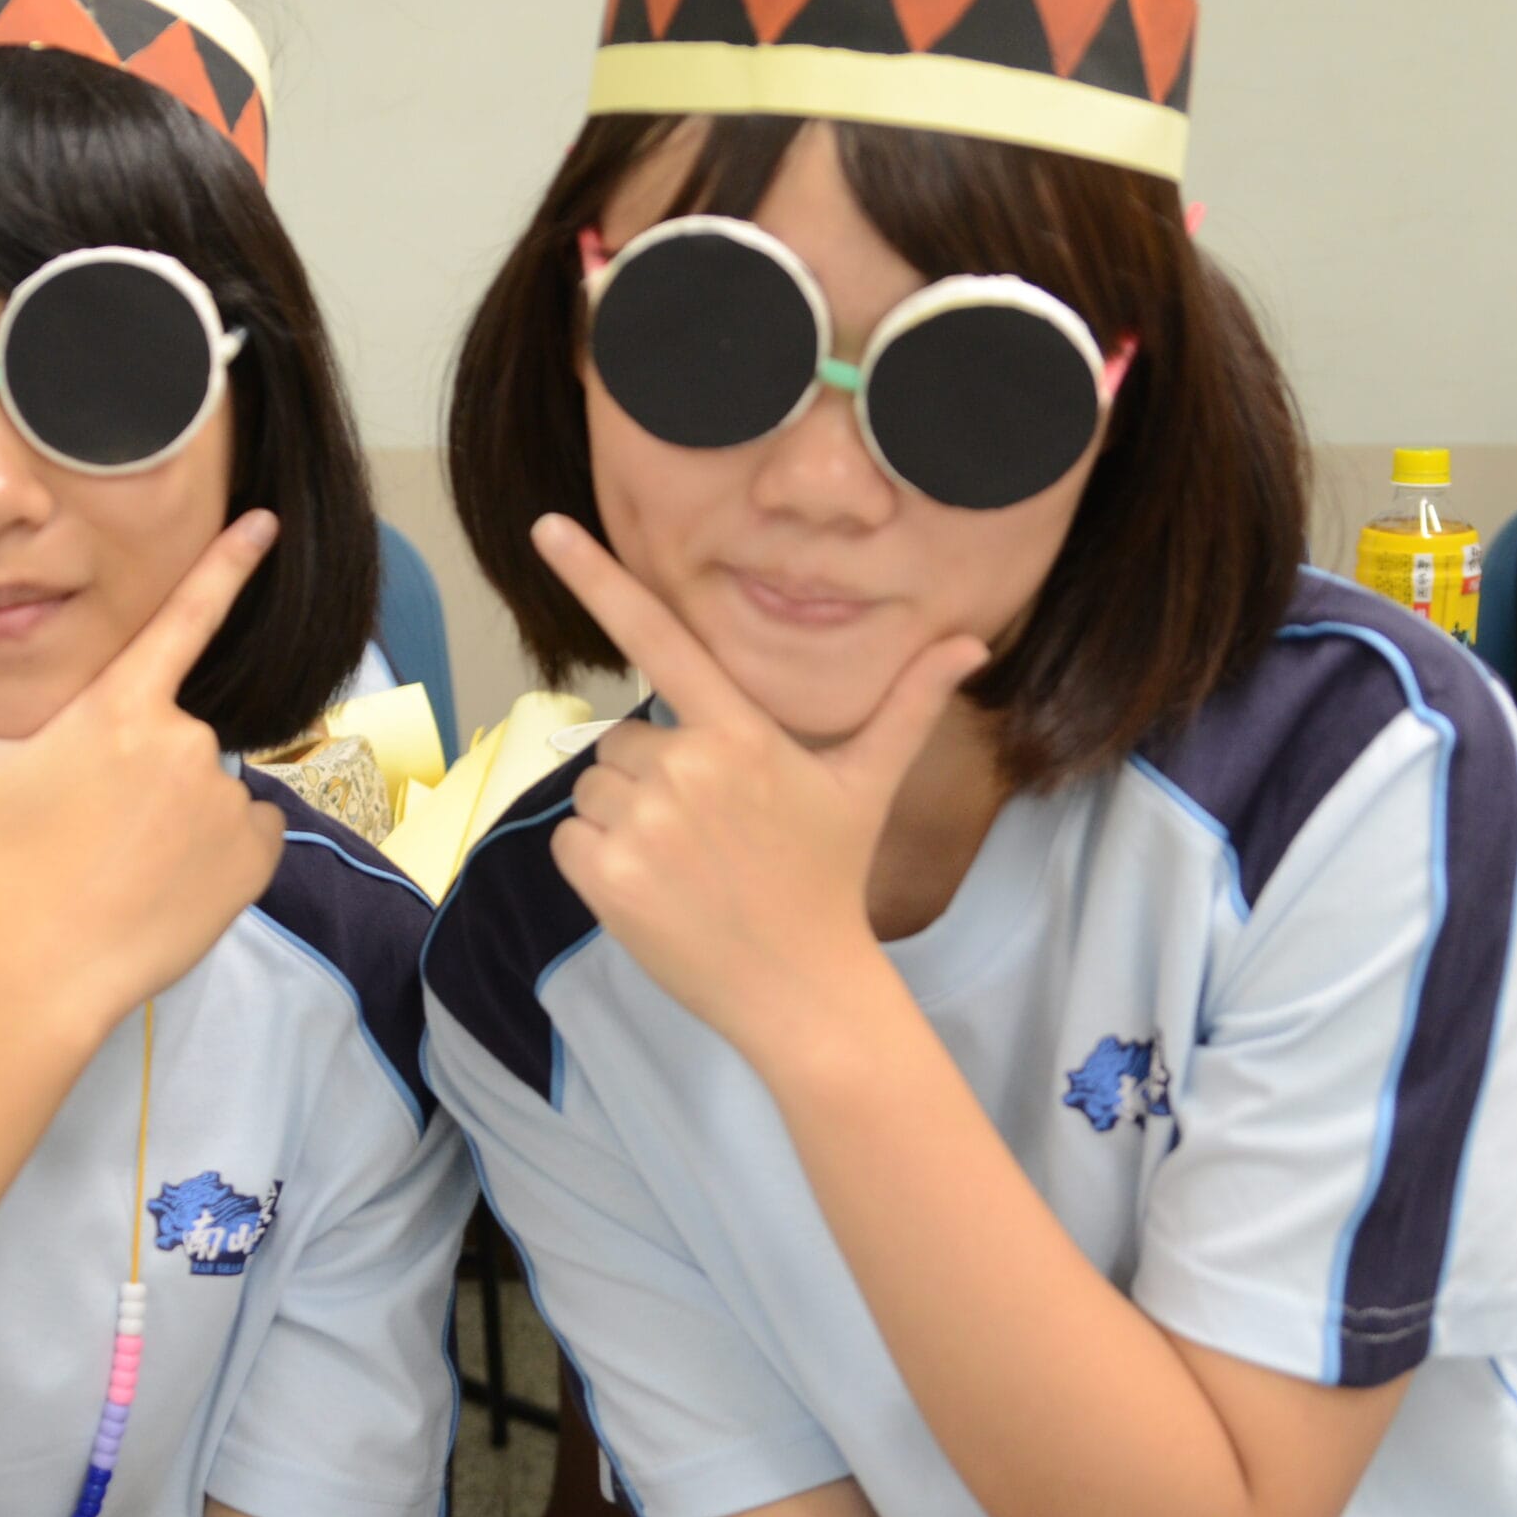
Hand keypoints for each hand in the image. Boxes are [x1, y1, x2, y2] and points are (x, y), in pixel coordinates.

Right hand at [0, 511, 288, 1017]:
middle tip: (85, 831)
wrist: (39, 976)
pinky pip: (245, 837)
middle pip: (170, 736)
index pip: (186, 617)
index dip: (228, 564)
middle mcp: (184, 740)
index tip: (267, 520)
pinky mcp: (252, 856)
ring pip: (205, 790)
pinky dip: (216, 857)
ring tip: (118, 868)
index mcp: (119, 708)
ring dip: (174, 818)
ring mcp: (224, 799)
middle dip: (136, 774)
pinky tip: (163, 888)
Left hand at [532, 515, 988, 1055]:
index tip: (546, 527)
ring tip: (687, 865)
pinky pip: (571, 839)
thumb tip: (970, 643)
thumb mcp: (868, 784)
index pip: (662, 637)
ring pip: (595, 789)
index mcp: (741, 732)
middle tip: (710, 834)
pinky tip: (654, 892)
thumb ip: (908, 705)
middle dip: (653, 778)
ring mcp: (643, 822)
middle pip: (624, 740)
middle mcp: (688, 766)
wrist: (803, 990)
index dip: (598, 578)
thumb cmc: (829, 880)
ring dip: (625, 821)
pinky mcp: (606, 874)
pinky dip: (598, 863)